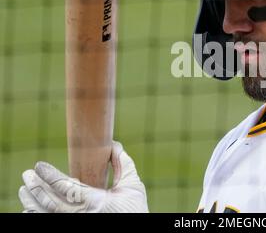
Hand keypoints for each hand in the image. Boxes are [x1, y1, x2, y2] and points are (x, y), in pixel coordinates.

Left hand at [19, 141, 148, 212]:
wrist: (137, 229)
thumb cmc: (136, 209)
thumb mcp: (133, 186)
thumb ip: (122, 164)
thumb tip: (113, 145)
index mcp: (97, 202)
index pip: (67, 188)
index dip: (51, 176)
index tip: (39, 166)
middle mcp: (84, 216)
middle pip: (52, 203)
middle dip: (37, 188)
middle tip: (27, 175)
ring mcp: (79, 222)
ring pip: (48, 214)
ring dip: (33, 201)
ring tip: (24, 189)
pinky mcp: (77, 225)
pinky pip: (52, 221)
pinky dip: (39, 214)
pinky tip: (30, 207)